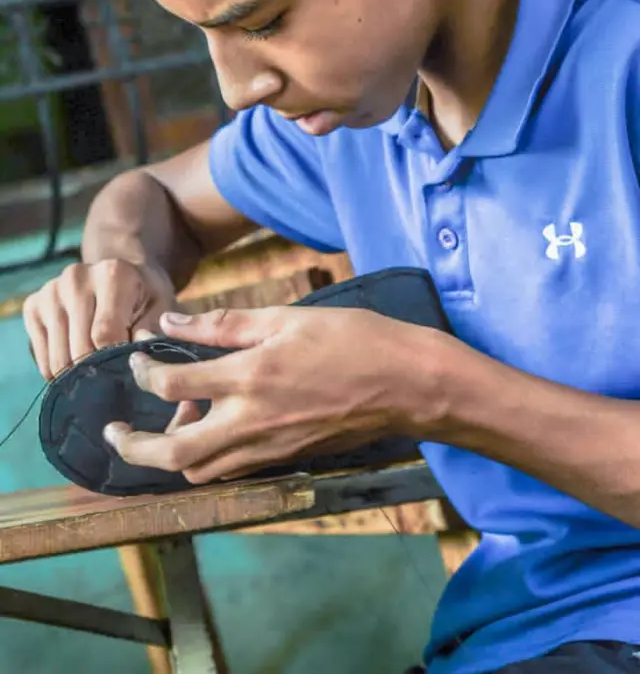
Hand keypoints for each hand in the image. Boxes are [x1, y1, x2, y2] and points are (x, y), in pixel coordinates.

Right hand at [23, 259, 177, 379]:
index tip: (129, 369)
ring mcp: (50, 291)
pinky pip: (42, 358)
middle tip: (115, 380)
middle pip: (79, 349)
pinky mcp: (33, 306)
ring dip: (79, 376)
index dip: (117, 361)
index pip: (104, 334)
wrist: (118, 275)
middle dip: (99, 373)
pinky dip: (60, 371)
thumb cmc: (145, 297)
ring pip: (58, 358)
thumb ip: (154, 332)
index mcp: (112, 273)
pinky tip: (79, 364)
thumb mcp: (163, 308)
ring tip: (99, 374)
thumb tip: (136, 359)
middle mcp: (76, 277)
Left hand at [103, 305, 447, 482]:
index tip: (139, 359)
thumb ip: (226, 325)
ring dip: (171, 452)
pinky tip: (212, 428)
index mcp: (250, 377)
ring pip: (199, 470)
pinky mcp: (286, 459)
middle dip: (133, 445)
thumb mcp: (287, 318)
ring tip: (172, 421)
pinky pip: (230, 470)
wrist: (407, 385)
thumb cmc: (354, 341)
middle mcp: (252, 422)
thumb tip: (174, 324)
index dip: (144, 370)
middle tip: (114, 432)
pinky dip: (207, 457)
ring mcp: (269, 448)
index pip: (172, 383)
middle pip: (172, 452)